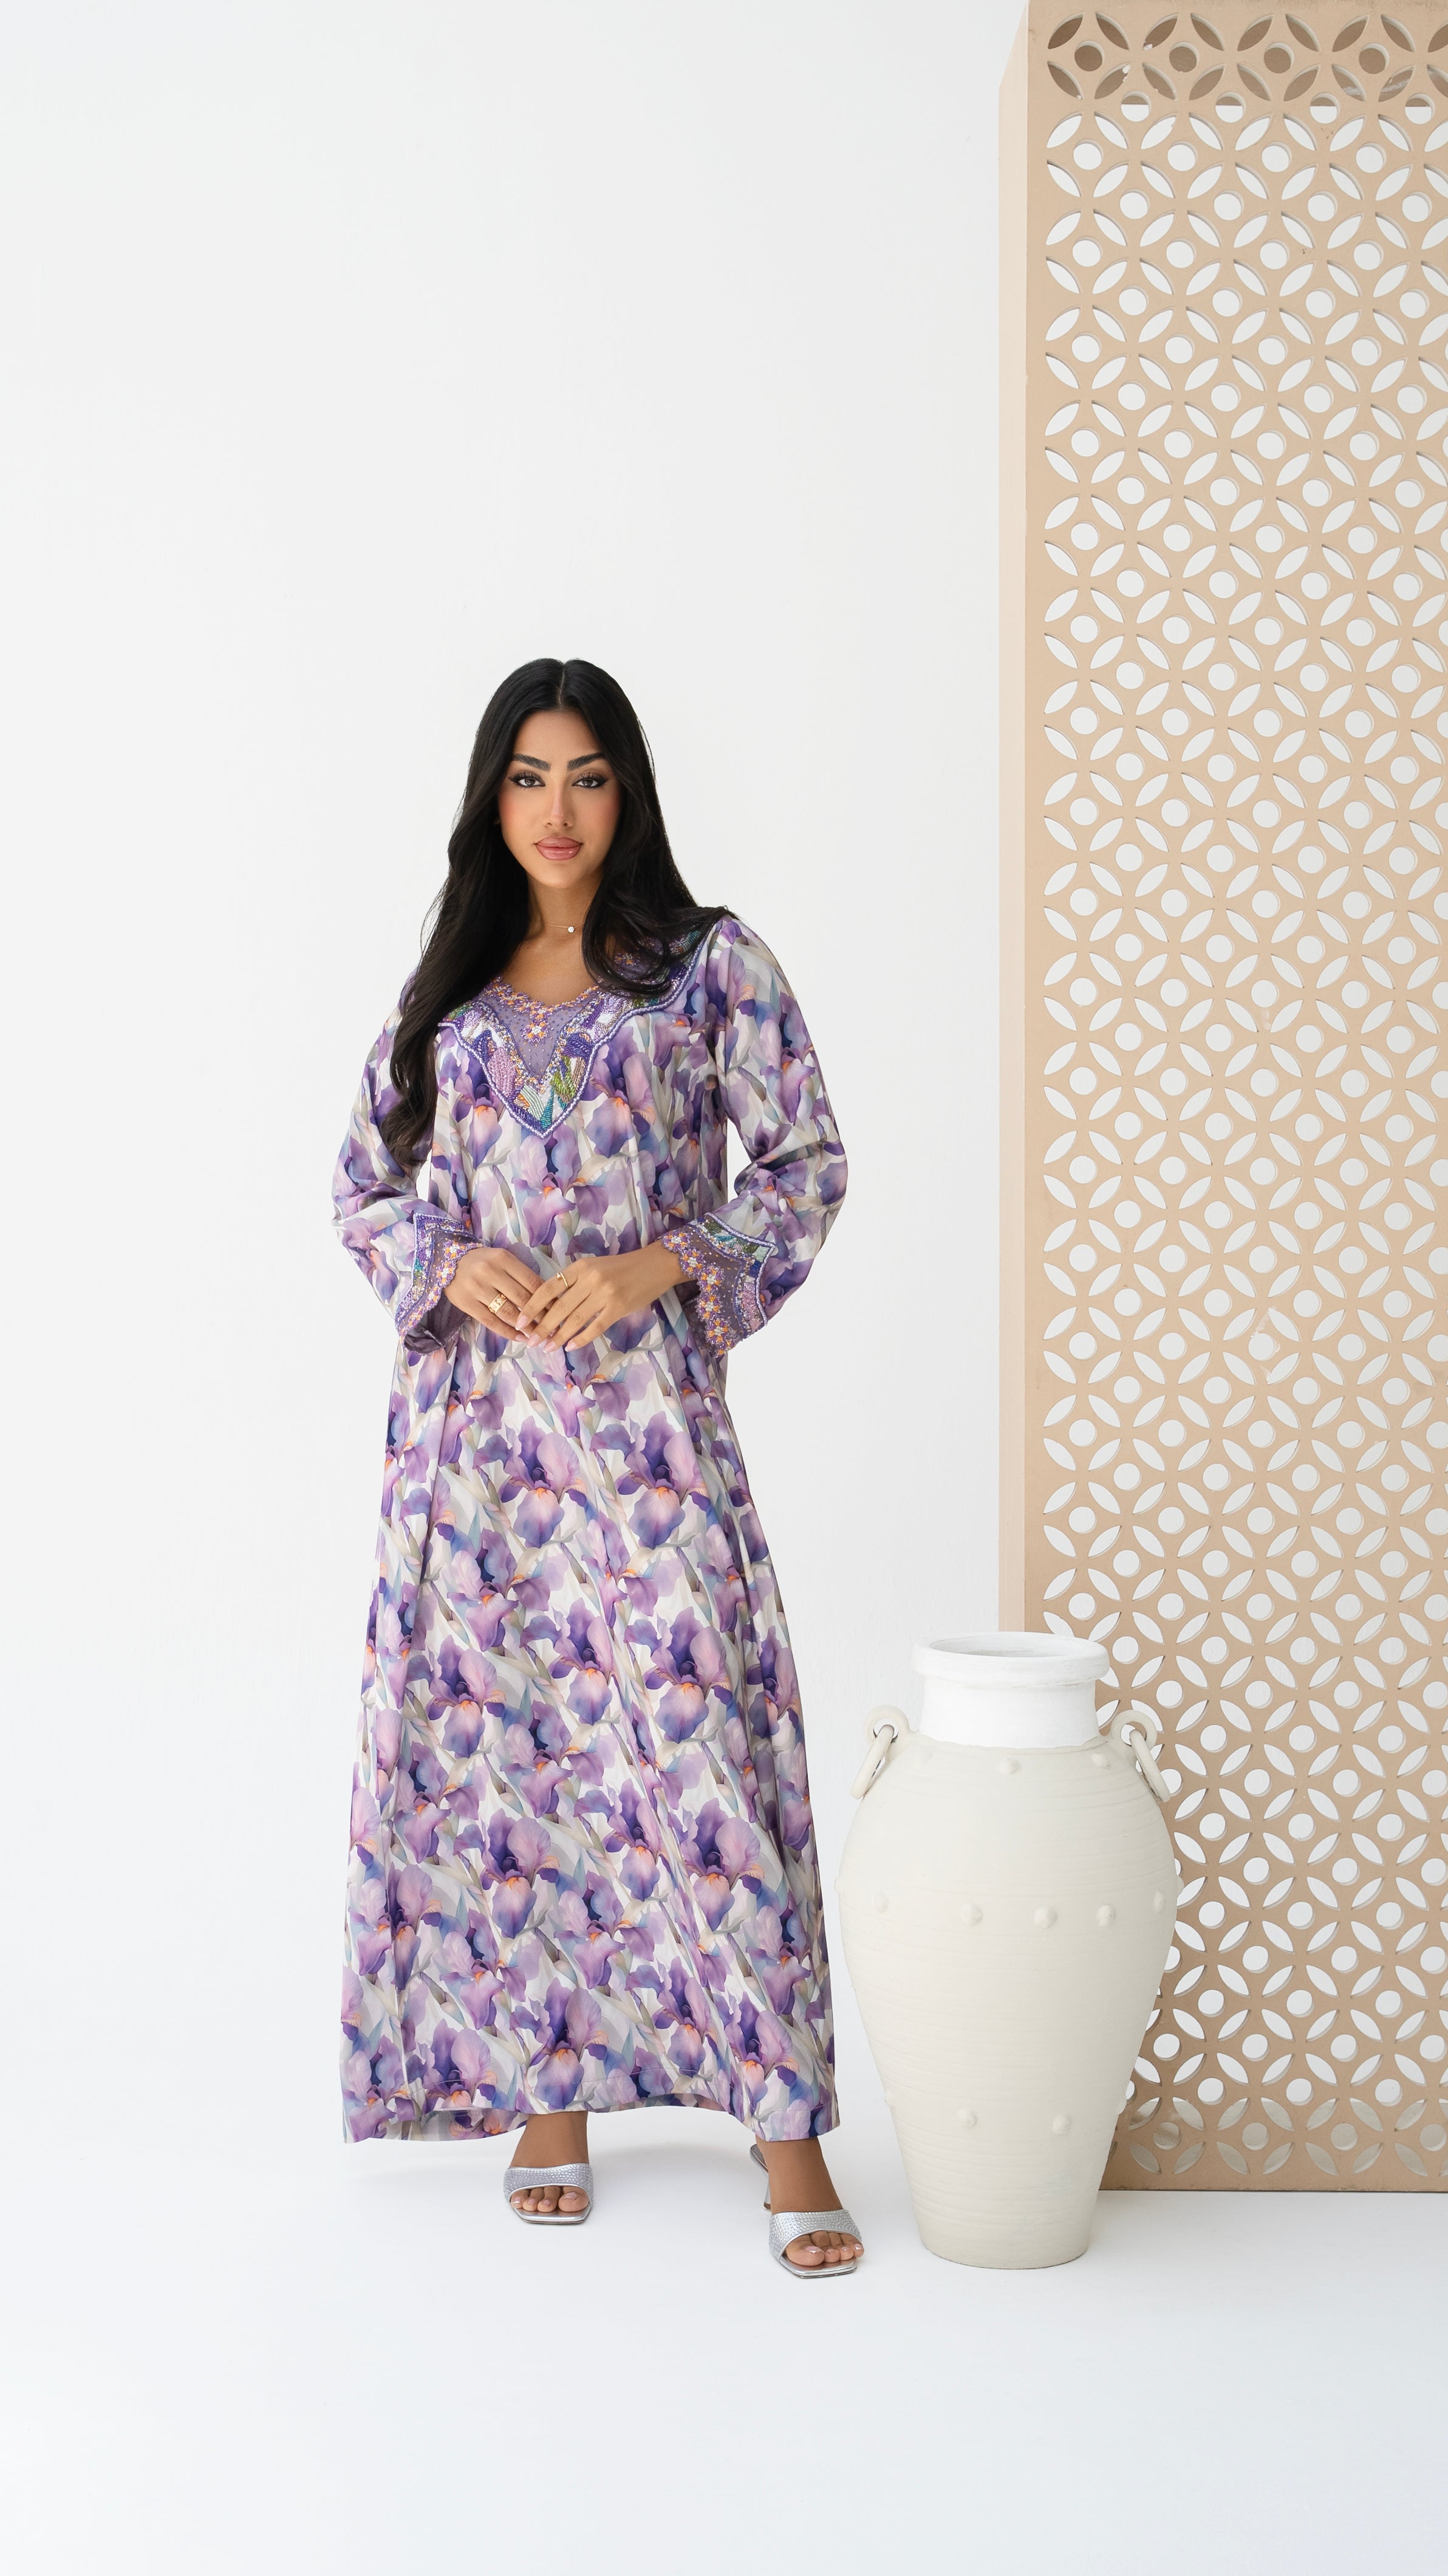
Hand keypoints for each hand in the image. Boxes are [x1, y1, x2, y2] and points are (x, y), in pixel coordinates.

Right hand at [446, 1247, 550, 1339]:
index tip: (558, 1312)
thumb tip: (546, 1298)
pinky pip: (491, 1322)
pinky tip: (520, 1338)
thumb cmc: (481, 1261)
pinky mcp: (467, 1304)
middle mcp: (490, 1272)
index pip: (532, 1282)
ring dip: (526, 1327)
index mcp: (503, 1258)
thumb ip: (520, 1274)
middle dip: (540, 1316)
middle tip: (552, 1328)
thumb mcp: (502, 1259)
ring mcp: (477, 1289)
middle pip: (522, 1298)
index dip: (547, 1299)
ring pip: (508, 1312)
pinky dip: (508, 1332)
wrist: (446, 1260)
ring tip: (538, 1336)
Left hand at [514, 1241, 689, 1350]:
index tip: (520, 1320)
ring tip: (548, 1347)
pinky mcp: (618, 1308)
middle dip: (542, 1326)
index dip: (532, 1306)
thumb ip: (575, 1281)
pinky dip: (581, 1338)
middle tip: (531, 1340)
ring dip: (559, 1336)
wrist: (655, 1265)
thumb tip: (551, 1305)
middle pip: (559, 1307)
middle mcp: (590, 1279)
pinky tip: (570, 1347)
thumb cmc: (622, 1267)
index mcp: (580, 1266)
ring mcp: (605, 1294)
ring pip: (575, 1319)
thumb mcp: (594, 1266)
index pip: (549, 1288)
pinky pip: (595, 1327)